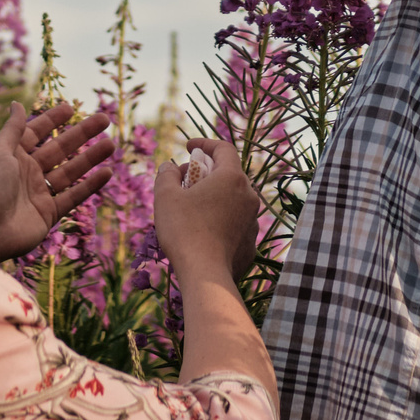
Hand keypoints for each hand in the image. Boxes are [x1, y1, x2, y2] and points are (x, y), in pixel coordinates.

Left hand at [0, 103, 113, 265]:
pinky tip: (107, 173)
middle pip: (60, 149)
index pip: (36, 132)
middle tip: (104, 119)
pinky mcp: (49, 214)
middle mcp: (28, 173)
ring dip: (91, 157)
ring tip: (111, 144)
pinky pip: (73, 196)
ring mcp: (40, 194)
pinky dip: (90, 185)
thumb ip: (12, 129)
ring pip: (71, 171)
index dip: (52, 120)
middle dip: (82, 134)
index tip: (70, 107)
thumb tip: (16, 104)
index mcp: (13, 156)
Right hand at [152, 138, 262, 284]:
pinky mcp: (251, 243)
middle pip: (229, 174)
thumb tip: (169, 167)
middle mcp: (249, 195)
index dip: (204, 143)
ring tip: (192, 209)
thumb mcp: (165, 196)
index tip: (188, 146)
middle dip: (207, 172)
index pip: (223, 148)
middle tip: (186, 181)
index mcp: (232, 177)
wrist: (206, 275)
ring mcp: (253, 220)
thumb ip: (166, 174)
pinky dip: (220, 220)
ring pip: (233, 200)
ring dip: (214, 198)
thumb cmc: (184, 231)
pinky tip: (202, 232)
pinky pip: (235, 223)